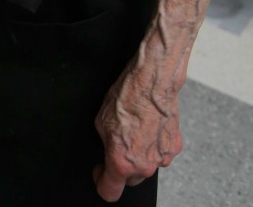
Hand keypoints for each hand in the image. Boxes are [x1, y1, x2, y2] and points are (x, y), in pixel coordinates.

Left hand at [92, 64, 182, 201]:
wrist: (152, 82)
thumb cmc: (127, 97)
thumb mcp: (101, 121)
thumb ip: (105, 144)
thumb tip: (109, 149)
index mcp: (121, 163)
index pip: (109, 192)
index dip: (101, 182)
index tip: (100, 171)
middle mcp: (144, 166)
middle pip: (130, 179)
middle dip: (121, 166)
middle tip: (118, 143)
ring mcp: (162, 159)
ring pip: (147, 166)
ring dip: (140, 156)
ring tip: (135, 130)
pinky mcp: (175, 147)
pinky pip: (160, 153)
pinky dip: (154, 145)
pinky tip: (149, 127)